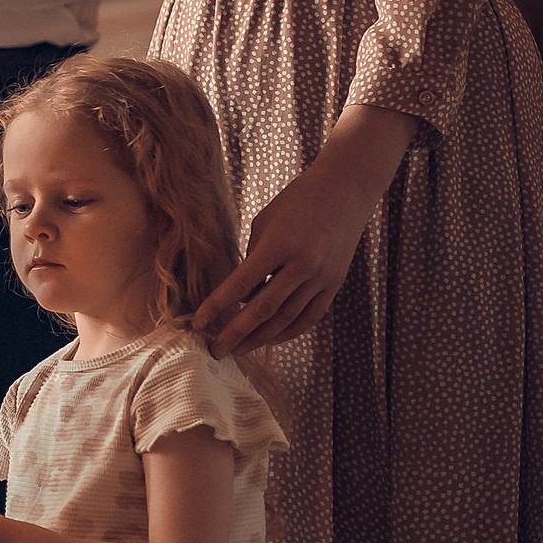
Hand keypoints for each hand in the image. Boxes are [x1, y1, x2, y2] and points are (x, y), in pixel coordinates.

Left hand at [194, 104, 416, 356]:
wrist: (344, 191)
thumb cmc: (295, 202)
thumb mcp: (264, 224)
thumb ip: (251, 260)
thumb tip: (241, 297)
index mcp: (278, 245)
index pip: (240, 284)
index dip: (217, 307)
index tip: (198, 323)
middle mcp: (302, 265)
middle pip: (264, 310)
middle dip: (236, 333)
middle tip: (215, 351)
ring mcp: (322, 277)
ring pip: (287, 318)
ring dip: (260, 338)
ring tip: (238, 350)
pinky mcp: (335, 284)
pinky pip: (310, 317)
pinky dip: (289, 331)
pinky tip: (270, 340)